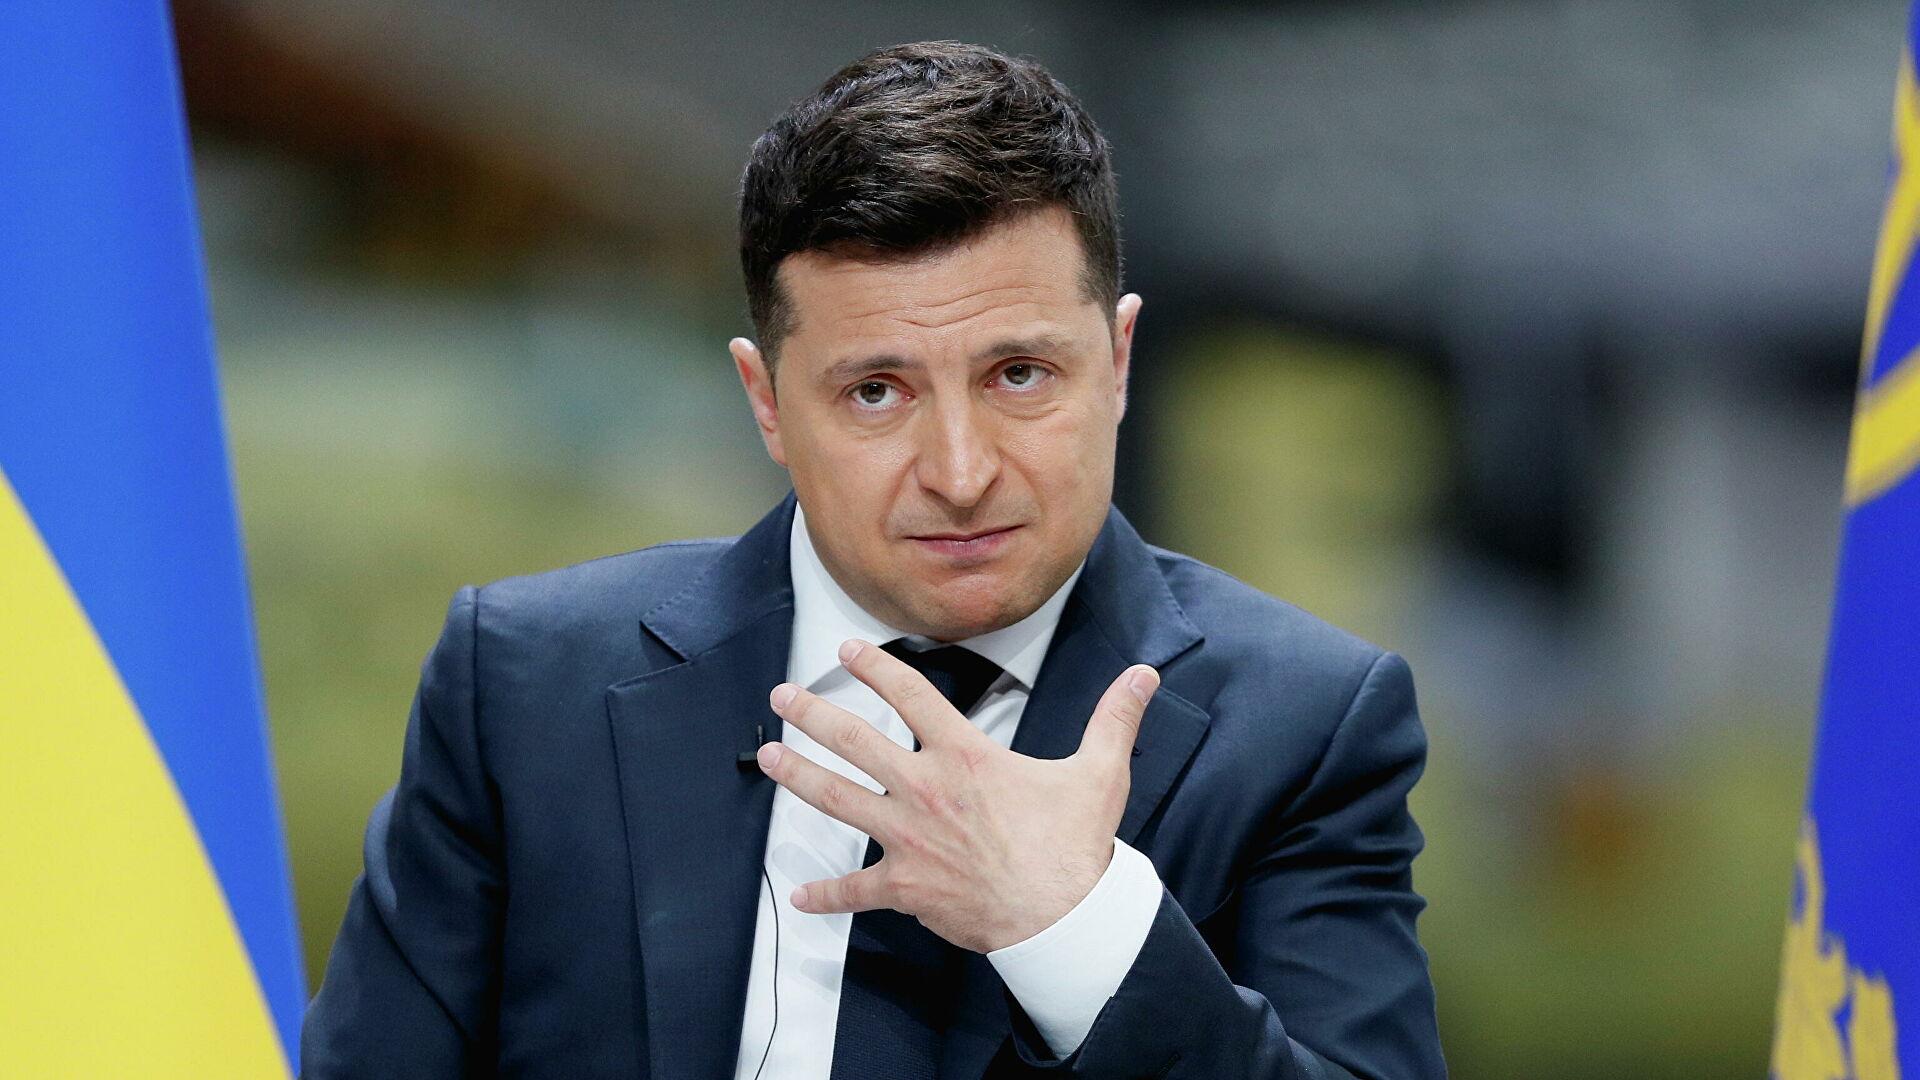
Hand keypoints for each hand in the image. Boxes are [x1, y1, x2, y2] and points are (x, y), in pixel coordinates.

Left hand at [755, 638, 1159, 952]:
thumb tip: (1143, 675)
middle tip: (782, 698)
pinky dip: (826, 894)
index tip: (849, 650)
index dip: (876, 667)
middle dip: (813, 714)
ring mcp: (908, 838)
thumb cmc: (1075, 848)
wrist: (1061, 917)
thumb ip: (1113, 719)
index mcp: (966, 756)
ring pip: (837, 799)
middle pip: (855, 741)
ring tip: (767, 757)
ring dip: (797, 776)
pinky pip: (856, 890)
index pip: (912, 695)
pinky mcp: (905, 886)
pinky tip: (800, 894)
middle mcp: (926, 789)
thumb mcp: (1098, 772)